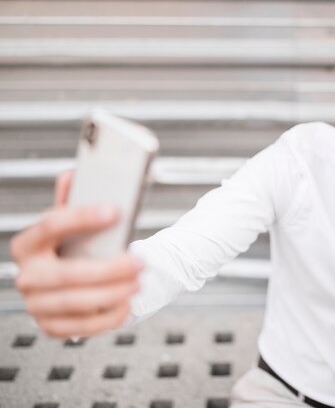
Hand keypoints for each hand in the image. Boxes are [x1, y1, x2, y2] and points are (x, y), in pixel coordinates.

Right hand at [10, 171, 143, 338]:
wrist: (76, 281)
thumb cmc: (76, 248)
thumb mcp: (73, 224)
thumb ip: (73, 200)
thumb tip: (75, 174)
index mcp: (29, 244)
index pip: (50, 226)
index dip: (81, 217)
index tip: (114, 210)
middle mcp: (27, 275)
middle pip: (68, 273)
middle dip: (108, 269)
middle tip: (139, 262)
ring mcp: (37, 304)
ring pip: (77, 302)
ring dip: (114, 293)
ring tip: (138, 282)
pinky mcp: (52, 327)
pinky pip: (83, 326)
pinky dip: (110, 316)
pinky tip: (127, 304)